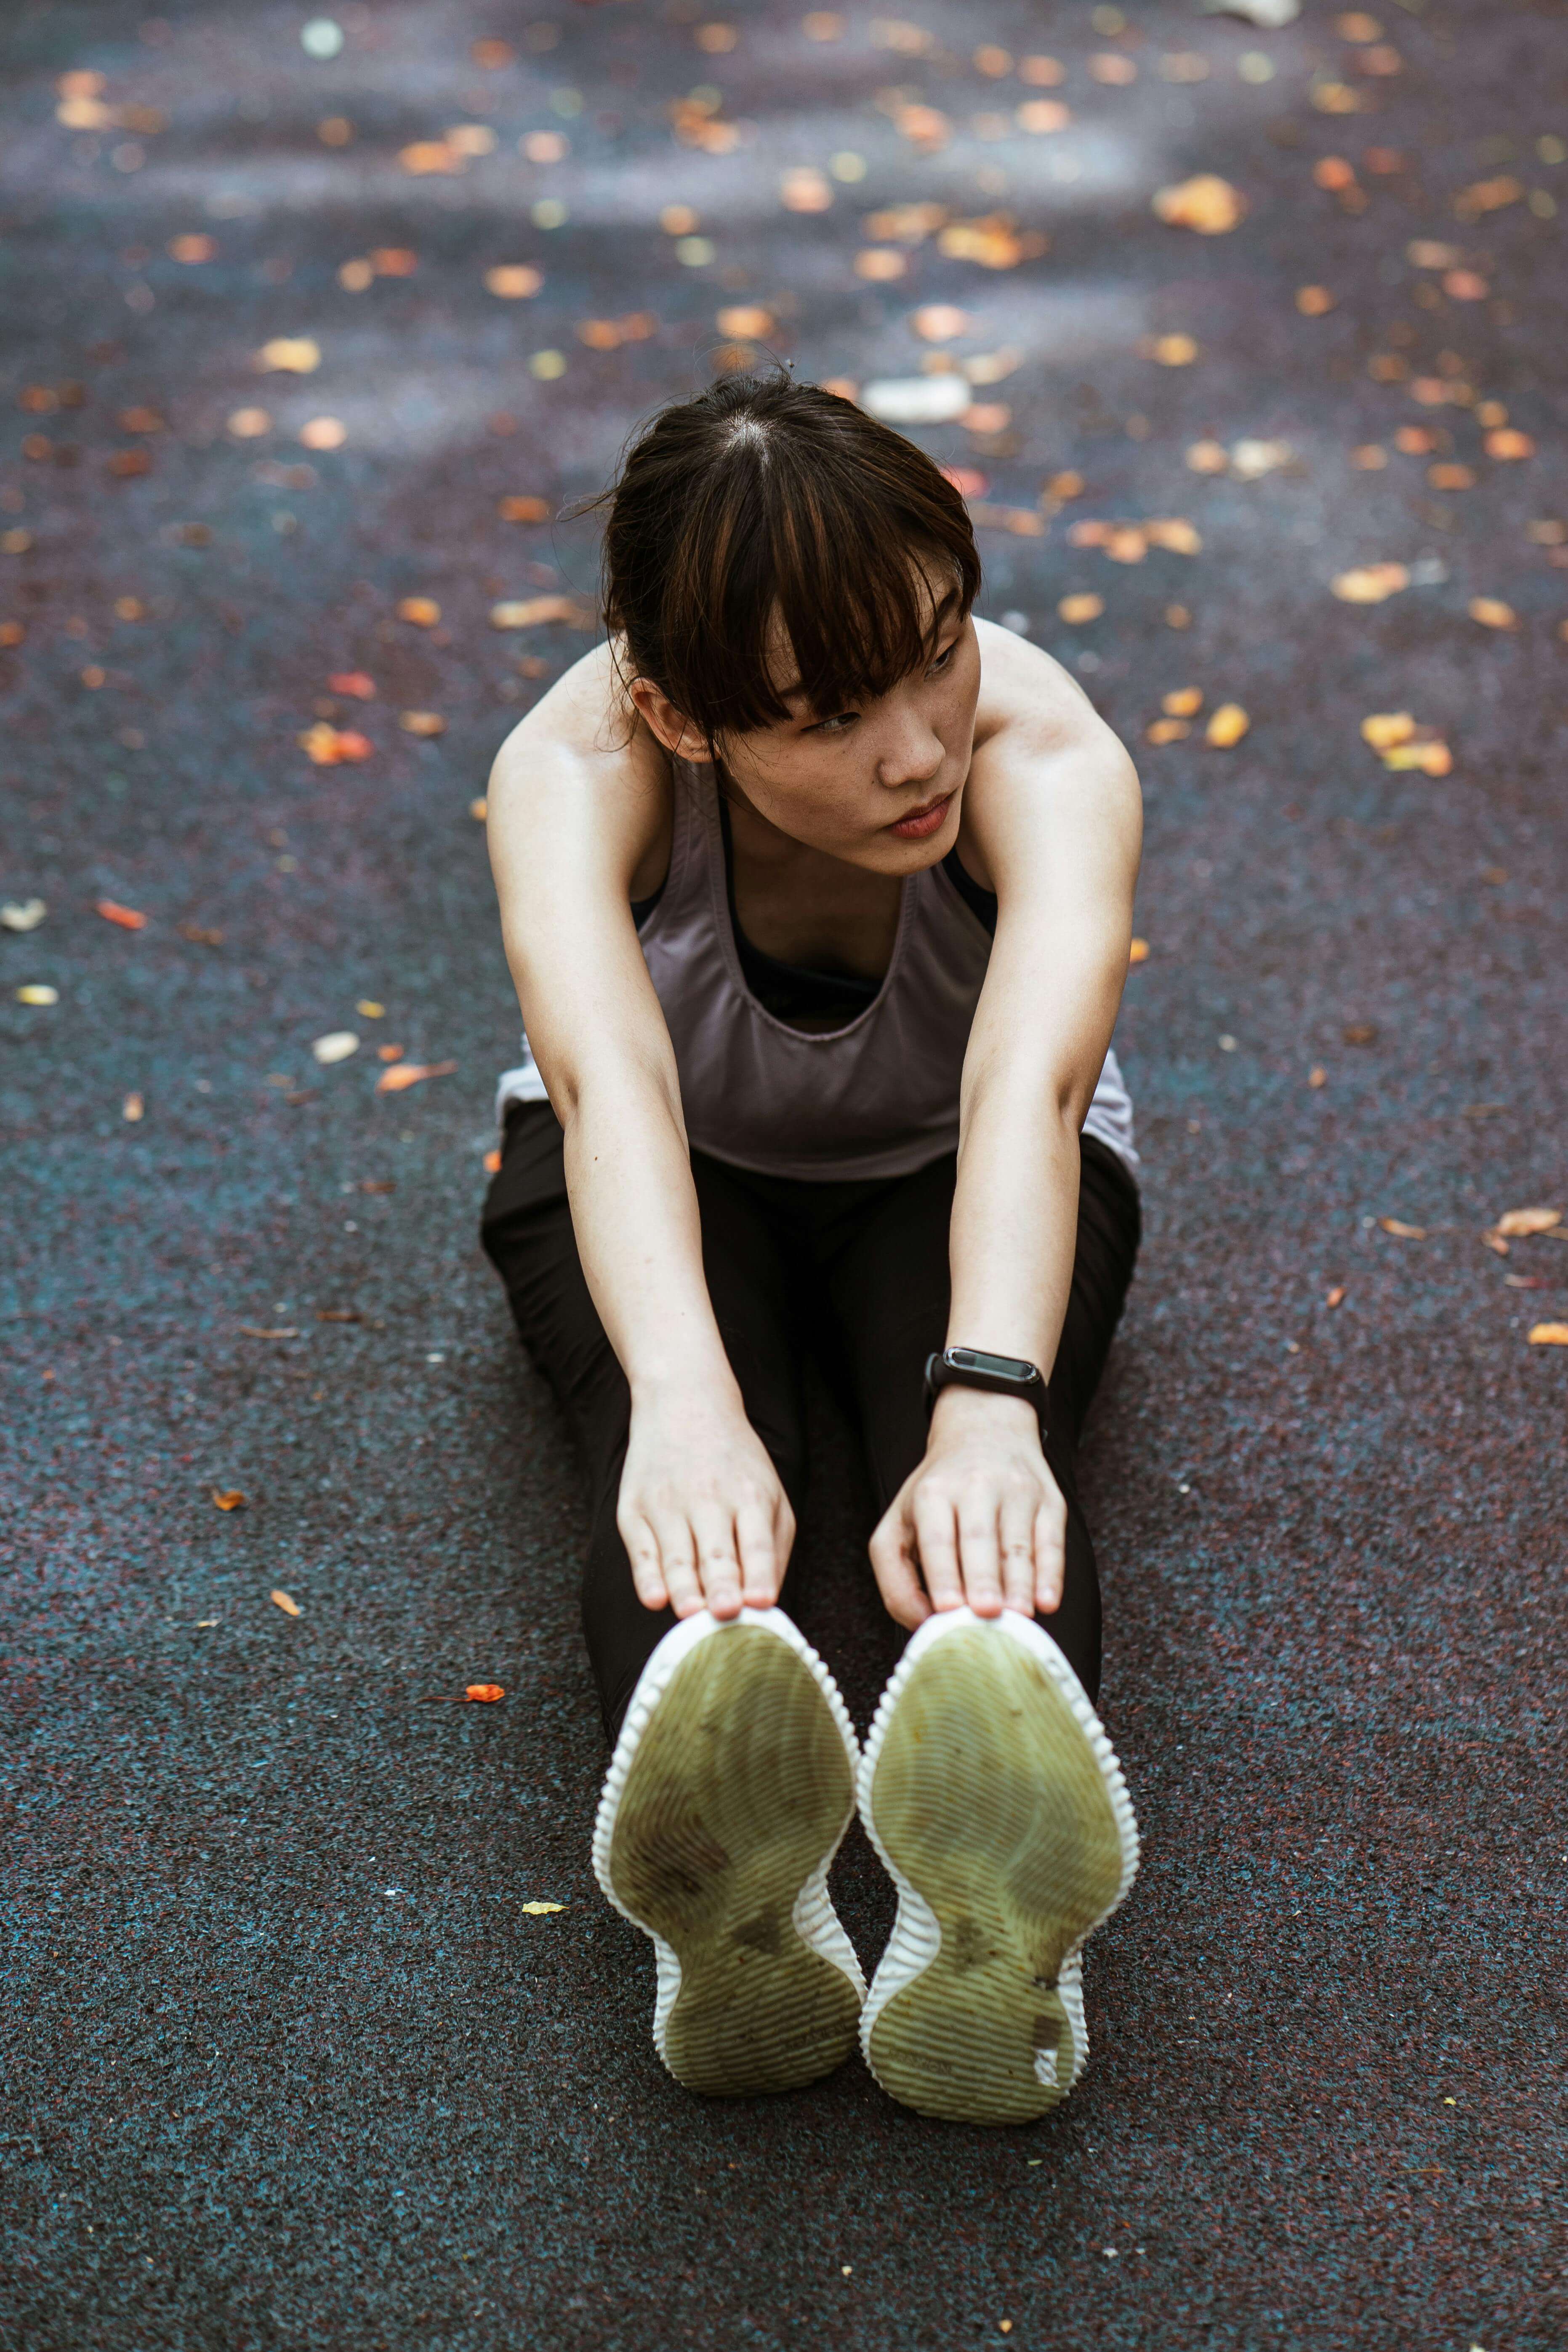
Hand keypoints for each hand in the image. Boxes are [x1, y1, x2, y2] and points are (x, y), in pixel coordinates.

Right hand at [617, 1385, 794, 1620]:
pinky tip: (654, 1599)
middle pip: (717, 1553)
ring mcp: (667, 1504)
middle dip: (722, 1585)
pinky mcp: (633, 1509)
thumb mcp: (769, 1493)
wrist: (683, 1402)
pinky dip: (647, 1576)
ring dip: (685, 1588)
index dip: (758, 1573)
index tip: (760, 1601)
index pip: (756, 1543)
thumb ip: (773, 1547)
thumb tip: (764, 1602)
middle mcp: (708, 1500)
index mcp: (750, 1497)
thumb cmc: (734, 1462)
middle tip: (726, 1612)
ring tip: (692, 1614)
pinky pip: (640, 1551)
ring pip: (678, 1557)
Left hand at [868, 1387, 1065, 1630]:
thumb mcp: (899, 1522)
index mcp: (932, 1494)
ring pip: (1018, 1544)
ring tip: (1017, 1617)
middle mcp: (975, 1487)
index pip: (937, 1538)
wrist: (985, 1431)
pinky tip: (1047, 1601)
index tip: (946, 1607)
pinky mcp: (1049, 1501)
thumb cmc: (937, 1493)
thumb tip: (922, 1622)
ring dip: (1019, 1584)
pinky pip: (1052, 1541)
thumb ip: (896, 1575)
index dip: (942, 1573)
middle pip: (979, 1539)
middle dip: (983, 1579)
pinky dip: (1051, 1574)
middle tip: (985, 1613)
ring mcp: (1017, 1492)